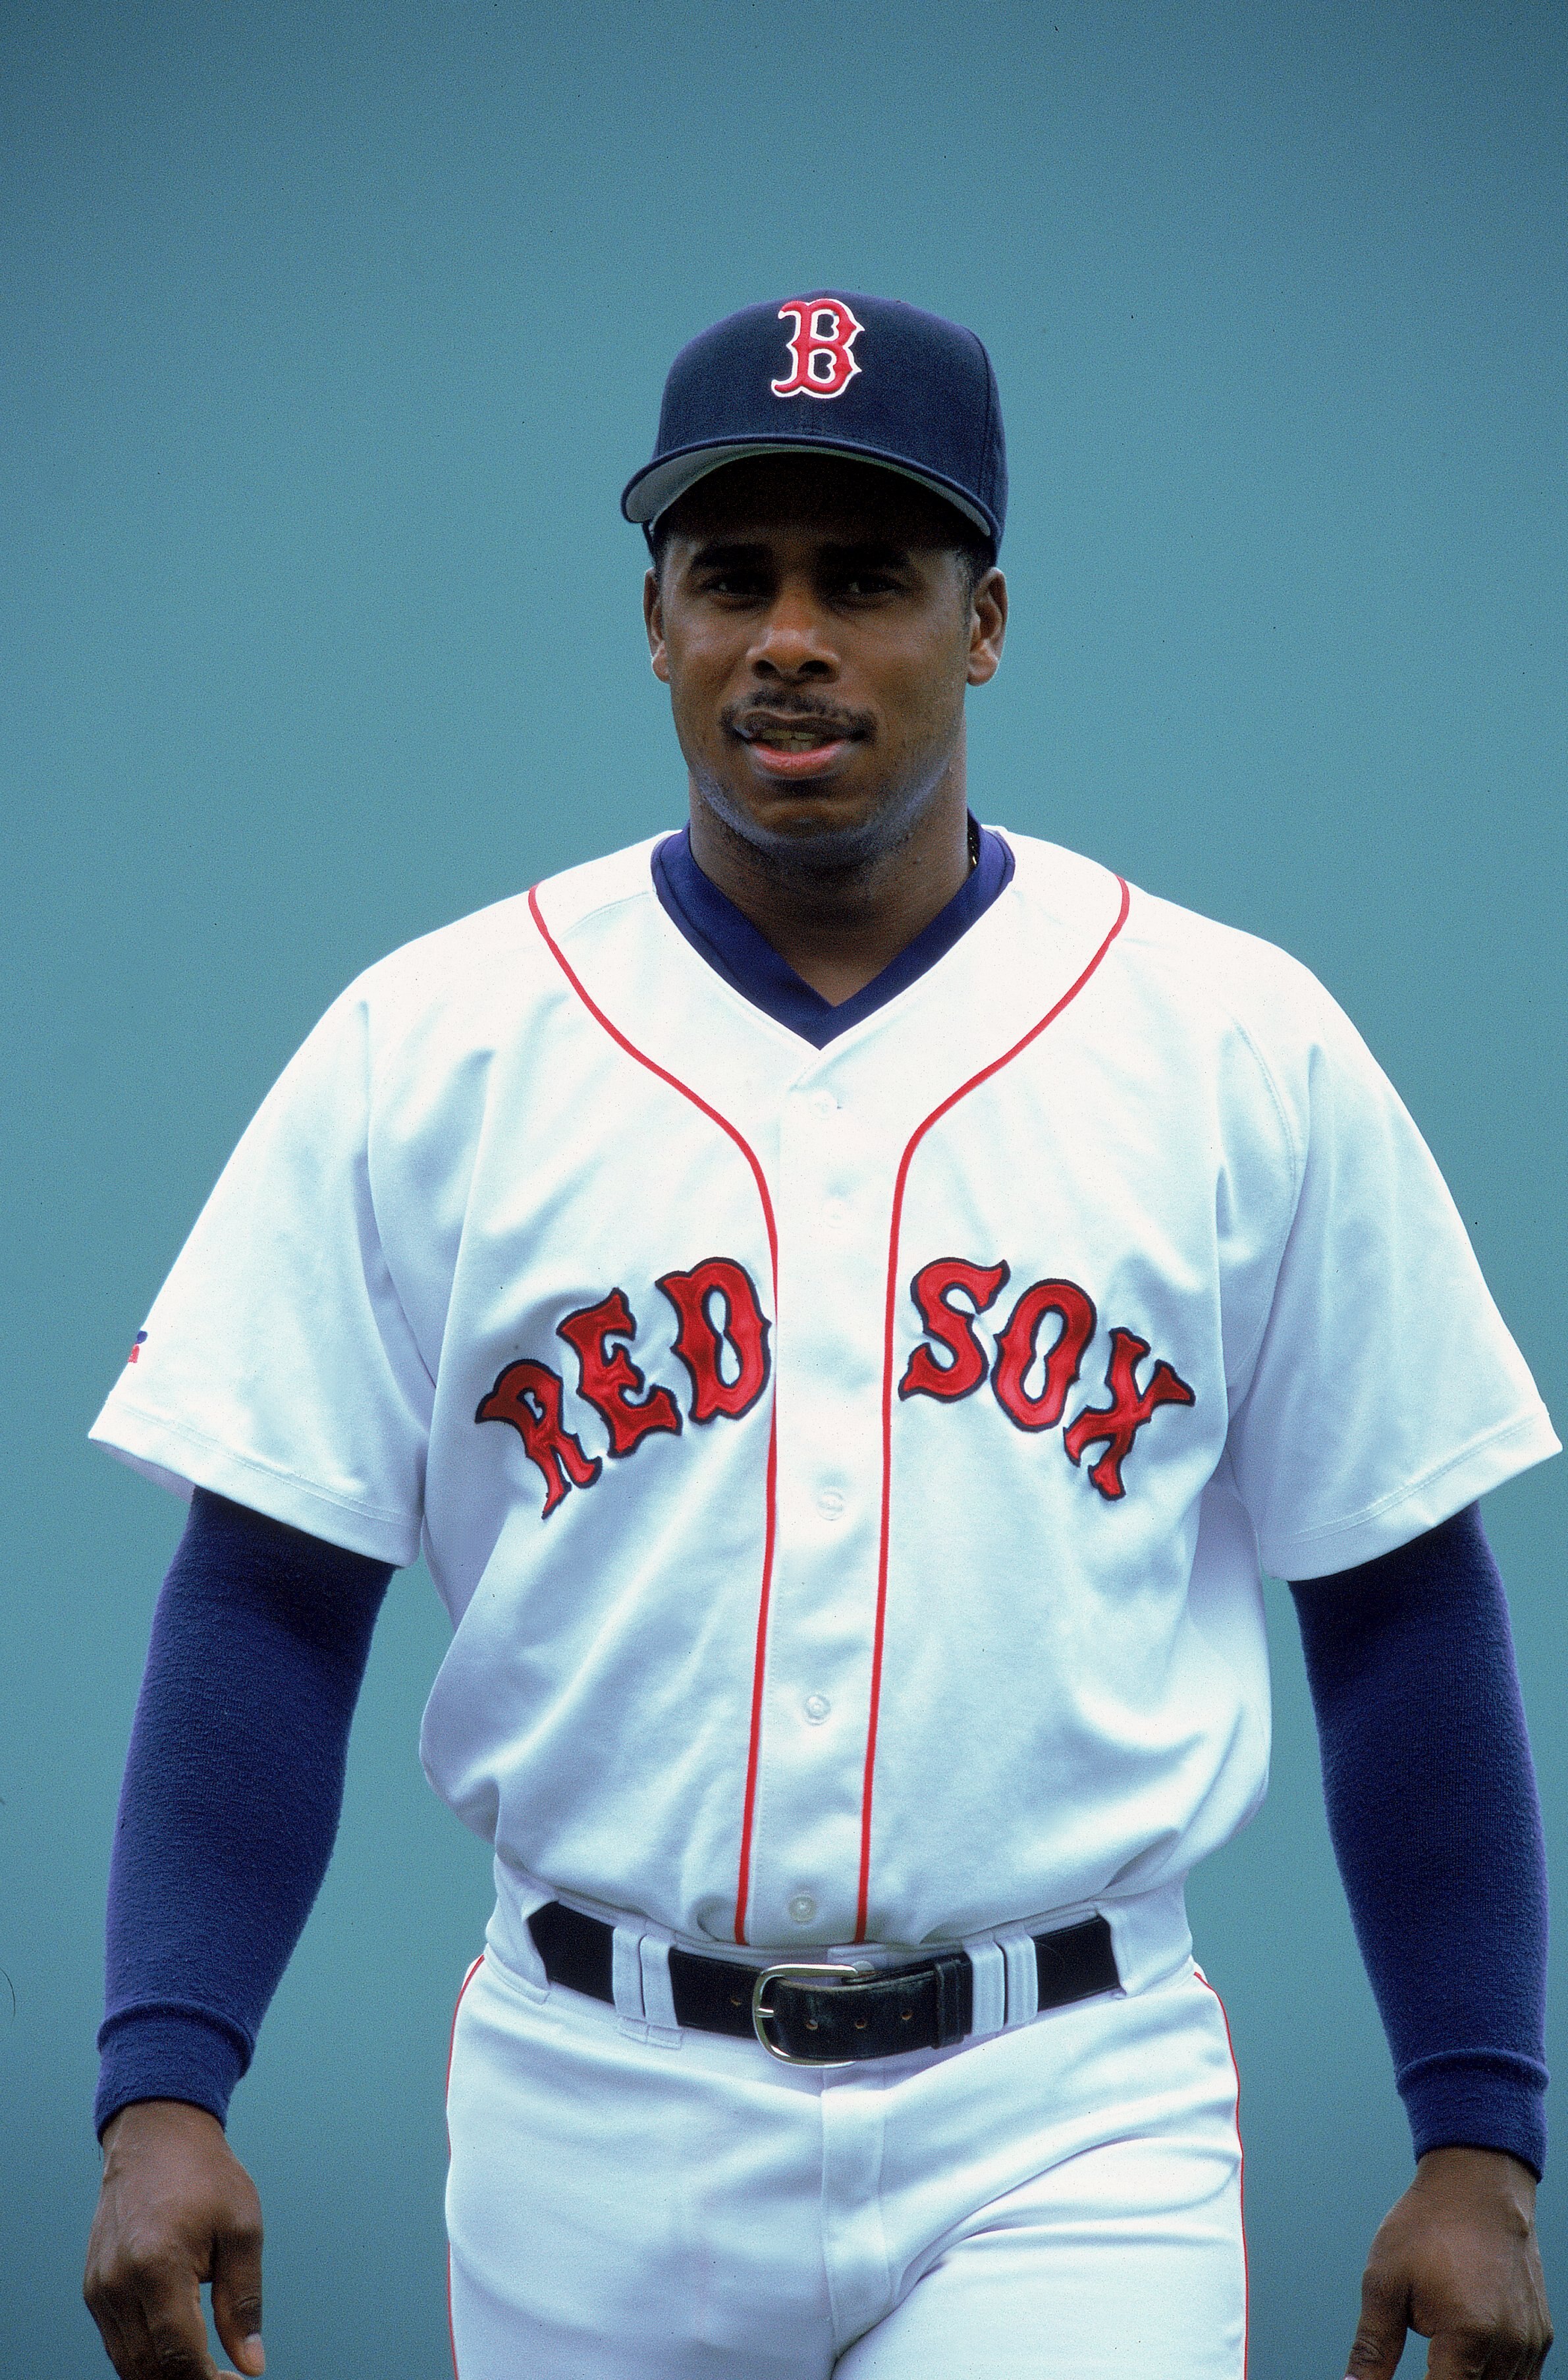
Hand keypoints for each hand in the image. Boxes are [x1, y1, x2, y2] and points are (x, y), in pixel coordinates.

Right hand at [84, 2099, 264, 2378]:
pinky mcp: (93, 2286)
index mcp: (157, 2266)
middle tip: (227, 2378)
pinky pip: (117, 2340)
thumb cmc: (207, 2175)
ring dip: (166, 2375)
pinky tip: (179, 2346)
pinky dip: (146, 2354)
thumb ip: (244, 2301)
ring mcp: (99, 2287)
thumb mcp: (242, 2228)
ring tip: (207, 2368)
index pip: (178, 2354)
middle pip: (149, 2368)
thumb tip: (252, 2365)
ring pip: (128, 2363)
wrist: (156, 2134)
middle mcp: (118, 2283)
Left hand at [1346, 2145, 1551, 2378]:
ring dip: (1466, 2379)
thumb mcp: (1385, 2282)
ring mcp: (1529, 2344)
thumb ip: (1373, 2346)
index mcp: (1468, 2334)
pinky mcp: (1540, 2336)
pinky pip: (1519, 2379)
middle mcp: (1508, 2346)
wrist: (1478, 2184)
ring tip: (1440, 2352)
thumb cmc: (1426, 2228)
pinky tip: (1466, 2356)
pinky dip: (1491, 2376)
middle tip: (1421, 2363)